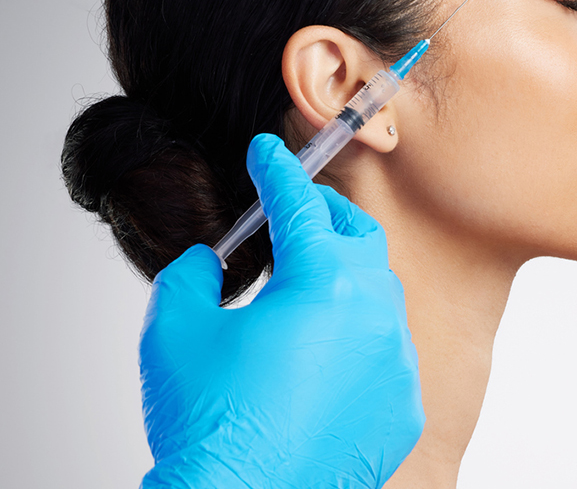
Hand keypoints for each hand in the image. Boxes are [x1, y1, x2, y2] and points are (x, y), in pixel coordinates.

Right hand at [139, 133, 422, 488]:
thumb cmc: (206, 424)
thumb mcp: (174, 330)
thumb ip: (191, 275)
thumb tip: (209, 261)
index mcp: (322, 283)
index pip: (298, 205)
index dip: (278, 171)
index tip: (268, 151)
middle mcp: (373, 313)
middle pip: (357, 234)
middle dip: (322, 215)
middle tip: (289, 217)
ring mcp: (395, 360)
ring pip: (377, 290)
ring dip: (341, 275)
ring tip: (299, 289)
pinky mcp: (402, 403)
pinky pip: (385, 348)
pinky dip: (356, 335)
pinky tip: (321, 353)